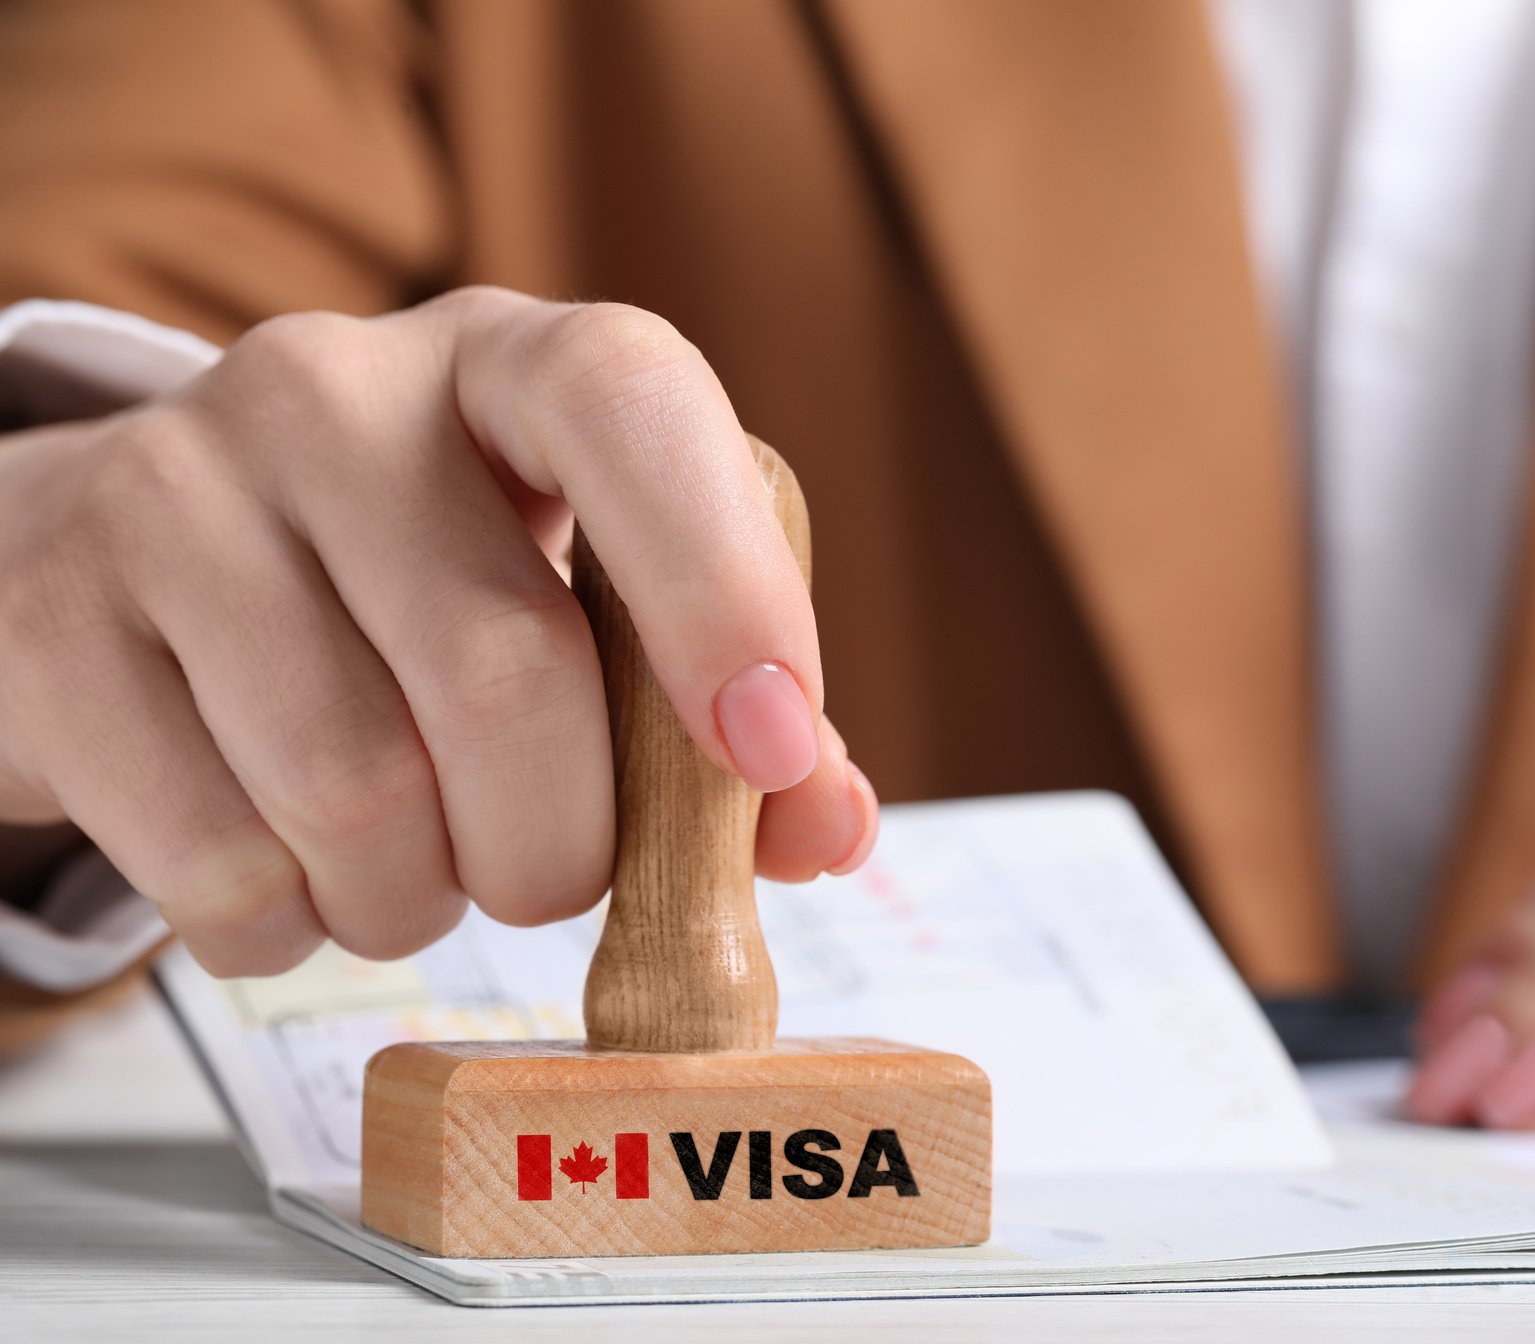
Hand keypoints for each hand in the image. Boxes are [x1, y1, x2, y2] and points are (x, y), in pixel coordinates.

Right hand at [0, 288, 876, 974]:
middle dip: (558, 842)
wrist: (118, 568)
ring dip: (419, 895)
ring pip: (355, 792)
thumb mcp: (574, 604)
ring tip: (409, 860)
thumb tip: (827, 823)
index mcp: (505, 364)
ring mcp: (171, 490)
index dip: (721, 582)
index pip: (627, 400)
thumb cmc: (404, 595)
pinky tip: (291, 870)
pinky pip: (220, 865)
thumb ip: (716, 712)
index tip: (767, 747)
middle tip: (546, 868)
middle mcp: (332, 391)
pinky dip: (290, 928)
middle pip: (501, 671)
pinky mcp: (51, 619)